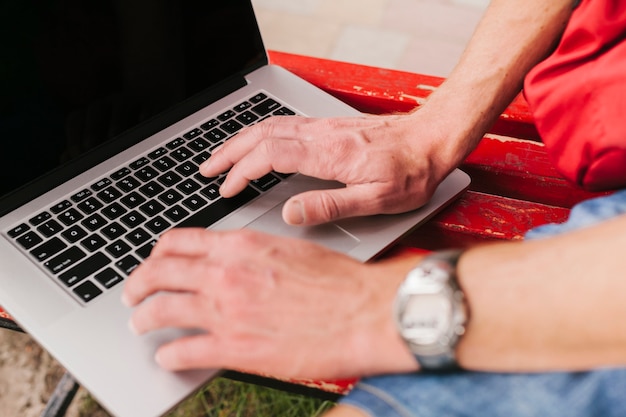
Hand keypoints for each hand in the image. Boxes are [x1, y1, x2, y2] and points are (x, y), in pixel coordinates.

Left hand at [122, 228, 418, 379]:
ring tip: (141, 324)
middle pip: (160, 273)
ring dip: (144, 318)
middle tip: (132, 294)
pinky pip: (184, 351)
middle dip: (138, 284)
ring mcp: (226, 312)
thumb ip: (253, 254)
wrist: (363, 312)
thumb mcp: (290, 250)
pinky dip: (170, 355)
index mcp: (240, 247)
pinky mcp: (234, 348)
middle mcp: (225, 275)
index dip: (157, 253)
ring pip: (162, 310)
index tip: (154, 262)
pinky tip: (169, 357)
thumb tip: (233, 261)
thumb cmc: (338, 281)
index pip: (179, 242)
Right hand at [200, 112, 459, 225]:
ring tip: (220, 157)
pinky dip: (259, 133)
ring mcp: (323, 127)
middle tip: (207, 171)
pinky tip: (255, 142)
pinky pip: (284, 124)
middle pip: (261, 136)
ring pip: (269, 127)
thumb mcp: (377, 200)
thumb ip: (331, 205)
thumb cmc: (411, 172)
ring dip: (240, 141)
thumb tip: (291, 213)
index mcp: (328, 154)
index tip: (227, 189)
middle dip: (229, 153)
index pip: (270, 156)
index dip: (242, 172)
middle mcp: (321, 135)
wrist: (432, 139)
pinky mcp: (329, 126)